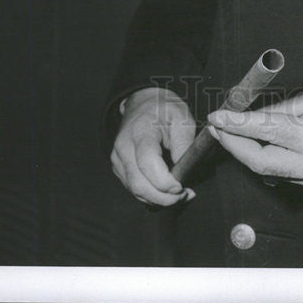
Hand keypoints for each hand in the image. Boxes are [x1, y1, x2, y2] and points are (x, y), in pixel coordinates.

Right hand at [110, 87, 196, 205]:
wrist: (143, 103)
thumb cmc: (164, 109)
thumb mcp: (181, 117)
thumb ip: (183, 143)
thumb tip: (183, 171)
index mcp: (140, 131)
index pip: (147, 163)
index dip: (163, 182)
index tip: (181, 188)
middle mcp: (123, 147)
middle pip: (138, 184)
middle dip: (163, 197)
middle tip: (185, 195)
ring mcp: (118, 159)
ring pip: (135, 191)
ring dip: (158, 199)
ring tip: (180, 195)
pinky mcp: (119, 168)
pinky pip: (134, 189)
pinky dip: (151, 195)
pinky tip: (166, 192)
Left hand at [207, 79, 302, 186]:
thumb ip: (281, 104)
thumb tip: (248, 108)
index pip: (266, 132)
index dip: (237, 124)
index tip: (218, 117)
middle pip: (259, 162)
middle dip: (233, 144)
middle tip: (218, 127)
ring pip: (266, 170)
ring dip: (245, 151)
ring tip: (232, 131)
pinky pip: (280, 172)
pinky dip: (263, 157)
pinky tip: (256, 143)